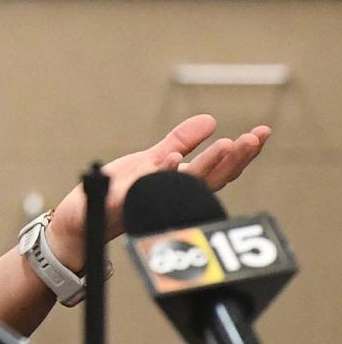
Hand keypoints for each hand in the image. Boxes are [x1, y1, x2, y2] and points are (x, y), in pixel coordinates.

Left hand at [45, 114, 269, 270]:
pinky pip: (135, 193)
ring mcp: (142, 204)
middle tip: (249, 139)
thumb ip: (180, 141)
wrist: (81, 224)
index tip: (261, 133)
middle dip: (230, 160)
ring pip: (179, 186)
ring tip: (224, 145)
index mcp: (178, 186)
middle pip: (207, 179)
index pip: (218, 170)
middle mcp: (167, 198)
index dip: (242, 154)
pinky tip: (169, 159)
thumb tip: (211, 119)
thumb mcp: (151, 160)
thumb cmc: (117, 194)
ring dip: (202, 166)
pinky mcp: (114, 207)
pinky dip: (154, 178)